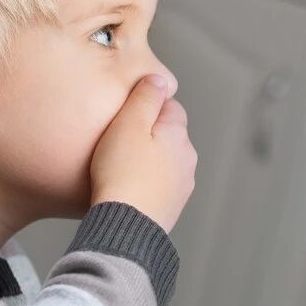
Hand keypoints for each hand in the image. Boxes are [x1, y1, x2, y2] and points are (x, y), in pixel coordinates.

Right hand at [89, 75, 196, 231]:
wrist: (126, 225)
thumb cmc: (122, 174)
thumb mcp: (128, 124)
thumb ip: (145, 98)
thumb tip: (159, 79)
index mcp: (178, 133)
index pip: (170, 106)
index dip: (146, 107)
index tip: (126, 115)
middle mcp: (187, 158)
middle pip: (168, 135)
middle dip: (148, 135)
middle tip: (118, 142)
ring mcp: (182, 184)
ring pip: (165, 161)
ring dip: (148, 160)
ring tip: (120, 168)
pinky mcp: (172, 206)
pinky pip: (159, 185)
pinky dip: (147, 183)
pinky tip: (127, 188)